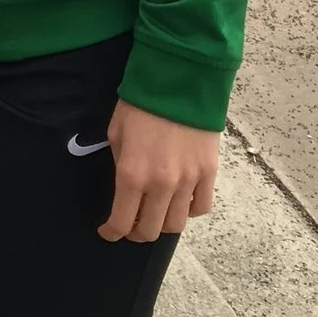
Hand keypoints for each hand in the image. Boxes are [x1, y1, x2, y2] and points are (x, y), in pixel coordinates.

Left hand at [97, 101, 220, 241]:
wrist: (178, 83)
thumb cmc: (141, 104)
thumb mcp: (116, 133)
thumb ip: (120, 163)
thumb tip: (124, 185)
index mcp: (133, 175)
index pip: (123, 220)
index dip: (113, 232)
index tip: (108, 232)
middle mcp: (161, 185)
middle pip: (151, 229)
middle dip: (136, 233)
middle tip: (130, 226)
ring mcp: (188, 182)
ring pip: (176, 224)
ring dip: (162, 225)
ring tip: (154, 216)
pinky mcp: (208, 174)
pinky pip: (201, 207)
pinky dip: (189, 212)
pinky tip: (179, 203)